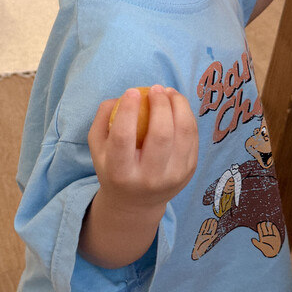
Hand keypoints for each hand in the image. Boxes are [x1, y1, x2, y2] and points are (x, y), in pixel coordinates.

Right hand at [88, 85, 197, 211]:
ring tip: (169, 92)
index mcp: (120, 173)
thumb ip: (104, 118)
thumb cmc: (113, 166)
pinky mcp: (190, 172)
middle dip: (161, 104)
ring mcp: (173, 177)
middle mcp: (149, 179)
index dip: (129, 110)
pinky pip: (193, 137)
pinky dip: (187, 116)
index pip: (124, 137)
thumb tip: (122, 96)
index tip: (133, 91)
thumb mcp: (98, 147)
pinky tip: (177, 106)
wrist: (136, 202)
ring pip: (184, 133)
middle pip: (161, 134)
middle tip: (156, 89)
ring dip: (179, 105)